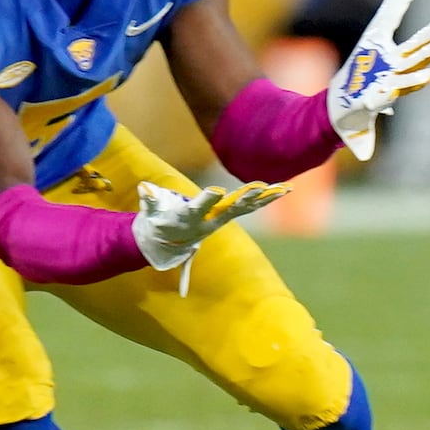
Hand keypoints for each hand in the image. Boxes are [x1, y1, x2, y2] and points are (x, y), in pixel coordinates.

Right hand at [132, 180, 289, 272]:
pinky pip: (252, 206)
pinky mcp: (229, 214)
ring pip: (247, 207)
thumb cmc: (158, 222)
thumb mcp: (151, 213)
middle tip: (260, 187)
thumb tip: (144, 188)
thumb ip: (150, 200)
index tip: (218, 191)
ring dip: (266, 198)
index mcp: (191, 217)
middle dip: (246, 198)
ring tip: (284, 188)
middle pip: (231, 208)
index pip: (200, 207)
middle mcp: (211, 219)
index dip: (208, 200)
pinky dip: (268, 197)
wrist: (169, 241)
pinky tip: (284, 189)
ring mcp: (223, 217)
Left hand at [325, 0, 429, 160]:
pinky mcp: (365, 105)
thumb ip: (392, 12)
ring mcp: (383, 91)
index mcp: (400, 59)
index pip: (420, 41)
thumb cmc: (368, 68)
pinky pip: (373, 103)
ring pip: (402, 85)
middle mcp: (396, 75)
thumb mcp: (377, 36)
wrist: (344, 105)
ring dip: (416, 81)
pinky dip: (378, 99)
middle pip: (415, 62)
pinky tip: (382, 94)